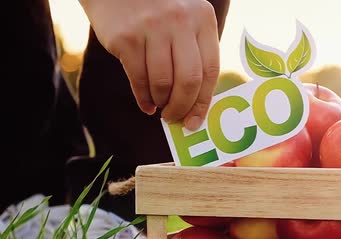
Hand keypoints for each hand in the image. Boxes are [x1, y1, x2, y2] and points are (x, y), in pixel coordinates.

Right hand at [80, 0, 220, 129]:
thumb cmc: (157, 13)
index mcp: (203, 18)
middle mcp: (180, 21)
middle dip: (182, 107)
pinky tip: (146, 104)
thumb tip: (196, 104)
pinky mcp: (126, 37)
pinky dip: (143, 98)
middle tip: (175, 118)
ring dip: (162, 101)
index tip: (196, 120)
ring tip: (160, 106)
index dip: (203, 101)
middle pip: (189, 80)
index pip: (211, 69)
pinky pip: (138, 79)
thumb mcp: (186, 20)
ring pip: (162, 82)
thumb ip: (195, 53)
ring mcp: (152, 28)